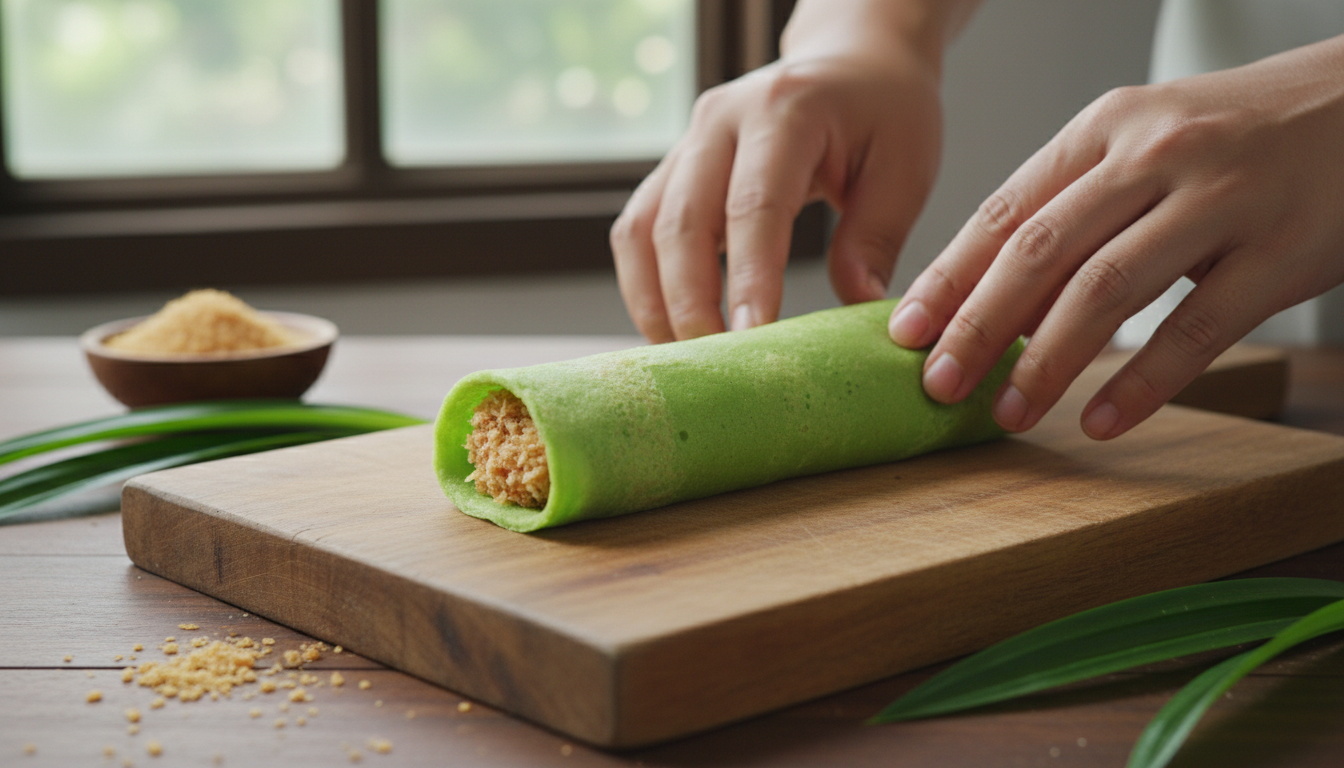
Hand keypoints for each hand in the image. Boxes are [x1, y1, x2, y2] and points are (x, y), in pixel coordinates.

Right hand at [610, 0, 972, 342]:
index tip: (753, 339)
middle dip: (691, 303)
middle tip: (716, 367)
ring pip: (641, 229)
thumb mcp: (905, 166)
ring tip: (686, 359)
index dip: (748, 277)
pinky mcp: (673, 170)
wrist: (852, 61)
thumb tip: (856, 310)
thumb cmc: (884, 111)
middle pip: (680, 222)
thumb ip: (876, 237)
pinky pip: (638, 231)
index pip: (754, 205)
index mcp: (784, 111)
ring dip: (656, 301)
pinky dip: (648, 285)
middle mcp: (719, 121)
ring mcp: (687, 144)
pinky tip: (674, 327)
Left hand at [889, 34, 1343, 438]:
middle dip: (978, 327)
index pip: (1005, 212)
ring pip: (1108, 290)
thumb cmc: (1236, 134)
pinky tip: (1101, 418)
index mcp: (1105, 127)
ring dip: (1047, 361)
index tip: (905, 332)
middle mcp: (1154, 155)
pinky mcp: (1281, 251)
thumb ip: (1075, 209)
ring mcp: (1220, 200)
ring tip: (1008, 411)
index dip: (949, 279)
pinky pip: (1197, 328)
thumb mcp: (1143, 144)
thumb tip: (995, 299)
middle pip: (1041, 252)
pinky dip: (1142, 382)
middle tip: (938, 384)